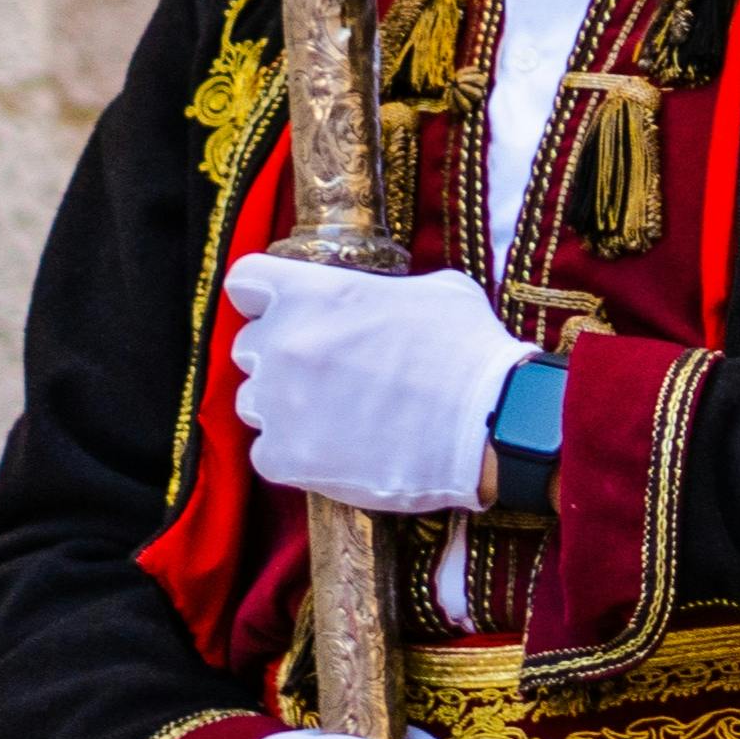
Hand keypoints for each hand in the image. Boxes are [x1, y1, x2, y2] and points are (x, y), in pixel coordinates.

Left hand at [223, 252, 535, 517]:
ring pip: (254, 401)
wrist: (492, 425)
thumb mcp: (439, 292)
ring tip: (339, 416)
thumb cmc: (471, 352)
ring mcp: (279, 405)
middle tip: (332, 370)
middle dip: (283, 355)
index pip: (247, 281)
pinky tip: (341, 449)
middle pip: (249, 347)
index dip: (268, 296)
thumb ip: (386, 292)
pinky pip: (268, 452)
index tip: (290, 309)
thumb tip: (381, 301)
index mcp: (316, 294)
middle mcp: (285, 344)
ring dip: (286, 406)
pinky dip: (297, 453)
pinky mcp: (285, 457)